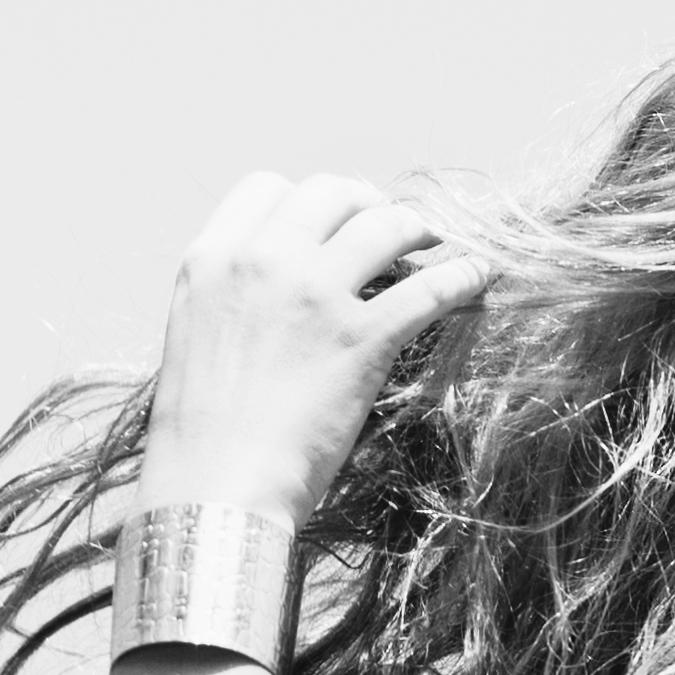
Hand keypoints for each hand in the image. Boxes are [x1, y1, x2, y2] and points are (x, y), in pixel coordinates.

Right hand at [140, 171, 491, 520]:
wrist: (215, 487)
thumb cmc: (199, 434)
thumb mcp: (194, 335)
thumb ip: (232, 297)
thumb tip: (273, 292)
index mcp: (212, 258)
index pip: (266, 188)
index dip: (306, 201)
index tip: (330, 222)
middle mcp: (262, 260)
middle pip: (330, 192)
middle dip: (366, 202)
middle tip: (389, 228)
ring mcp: (315, 294)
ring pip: (385, 225)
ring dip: (417, 228)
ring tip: (435, 244)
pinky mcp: (362, 337)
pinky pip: (430, 287)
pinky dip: (462, 276)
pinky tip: (479, 277)